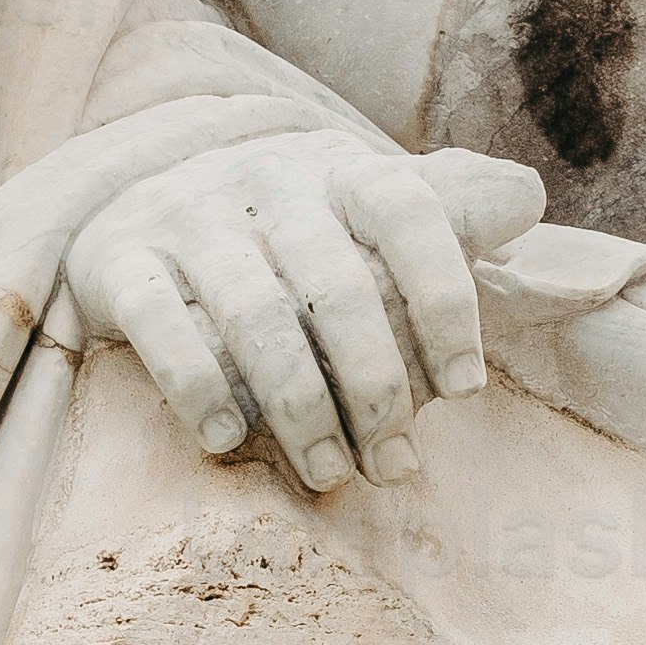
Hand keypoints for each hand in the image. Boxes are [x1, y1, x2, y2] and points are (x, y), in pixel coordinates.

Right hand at [65, 132, 544, 494]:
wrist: (139, 185)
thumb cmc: (290, 221)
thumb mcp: (364, 199)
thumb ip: (451, 204)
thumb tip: (526, 203)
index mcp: (340, 170)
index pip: (408, 211)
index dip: (445, 299)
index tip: (465, 389)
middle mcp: (266, 182)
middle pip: (336, 285)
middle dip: (375, 388)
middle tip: (393, 466)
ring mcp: (188, 215)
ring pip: (253, 313)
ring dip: (299, 407)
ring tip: (327, 473)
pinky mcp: (120, 258)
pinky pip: (158, 320)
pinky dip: (196, 384)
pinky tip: (230, 438)